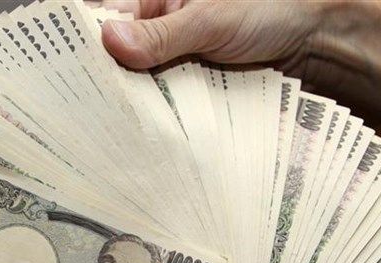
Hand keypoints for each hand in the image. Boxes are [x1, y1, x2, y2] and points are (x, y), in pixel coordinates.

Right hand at [100, 0, 380, 123]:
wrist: (315, 36)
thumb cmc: (268, 7)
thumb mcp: (210, 18)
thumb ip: (162, 33)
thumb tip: (110, 42)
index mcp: (155, 0)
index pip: (106, 21)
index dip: (85, 47)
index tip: (65, 74)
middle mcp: (159, 30)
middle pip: (119, 59)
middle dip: (105, 84)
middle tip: (83, 113)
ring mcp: (174, 61)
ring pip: (140, 84)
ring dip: (130, 104)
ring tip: (106, 130)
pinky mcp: (190, 86)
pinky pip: (166, 101)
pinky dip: (156, 115)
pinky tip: (142, 132)